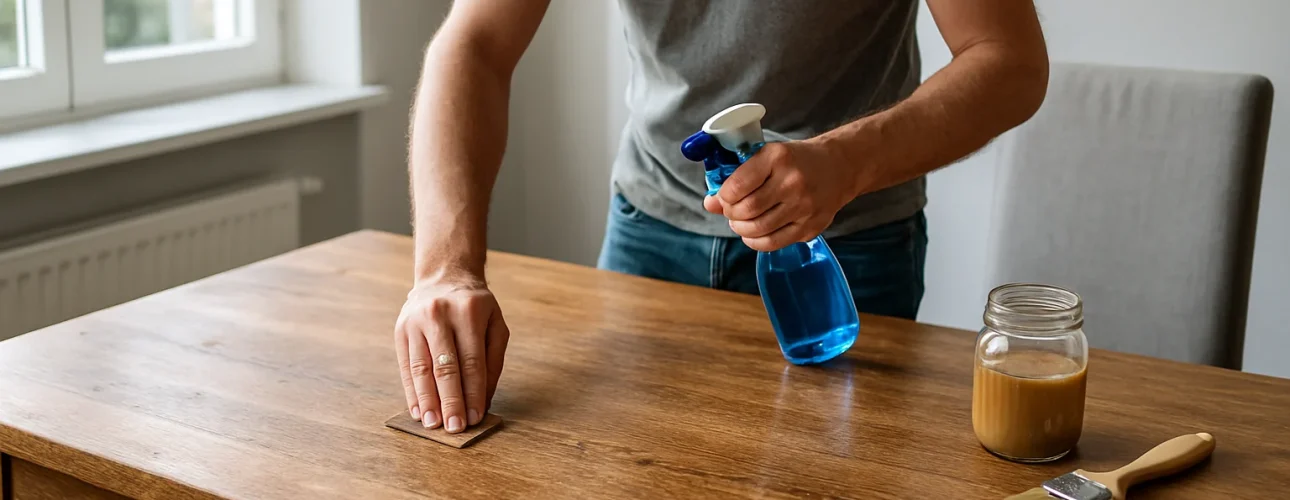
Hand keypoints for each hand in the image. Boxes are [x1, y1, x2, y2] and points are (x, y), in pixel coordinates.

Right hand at [394, 277, 508, 432]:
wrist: (444, 277)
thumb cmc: (475, 308)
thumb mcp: (495, 325)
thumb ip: (493, 362)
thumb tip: (483, 401)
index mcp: (469, 312)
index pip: (472, 361)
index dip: (473, 392)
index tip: (475, 418)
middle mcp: (439, 315)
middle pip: (445, 367)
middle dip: (451, 401)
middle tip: (454, 428)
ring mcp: (416, 322)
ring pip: (421, 369)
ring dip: (428, 401)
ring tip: (433, 424)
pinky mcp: (400, 330)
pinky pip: (405, 367)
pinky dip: (412, 391)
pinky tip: (417, 410)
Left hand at [703, 139, 858, 250]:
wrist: (839, 166)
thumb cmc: (795, 161)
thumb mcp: (766, 157)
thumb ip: (736, 179)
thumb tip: (710, 204)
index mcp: (777, 158)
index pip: (736, 186)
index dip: (723, 196)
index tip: (725, 196)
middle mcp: (792, 182)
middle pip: (746, 210)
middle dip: (731, 214)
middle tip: (733, 211)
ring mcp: (804, 206)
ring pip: (758, 229)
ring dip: (741, 228)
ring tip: (742, 221)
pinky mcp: (811, 226)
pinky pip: (773, 243)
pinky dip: (756, 241)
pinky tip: (754, 233)